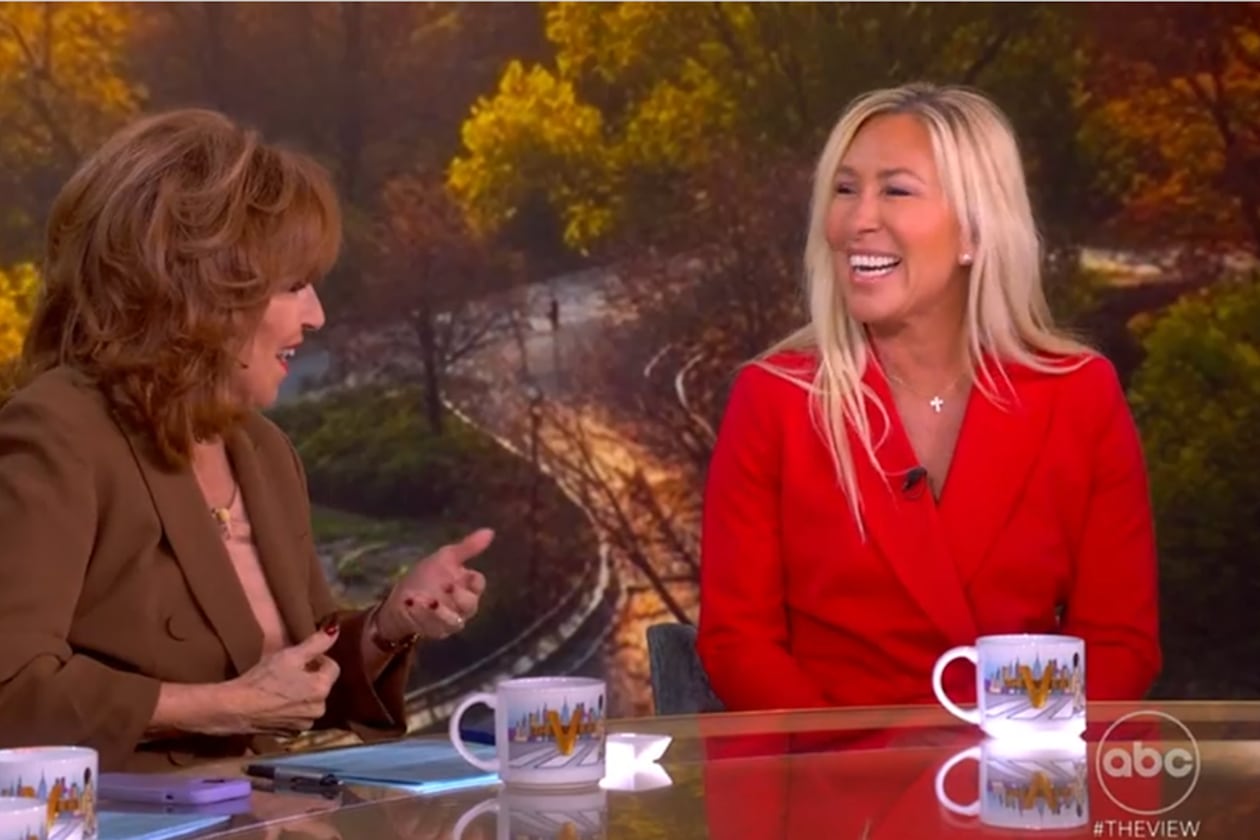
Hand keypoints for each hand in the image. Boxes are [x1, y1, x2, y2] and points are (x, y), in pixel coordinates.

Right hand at [224, 625, 341, 735]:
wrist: (236, 709)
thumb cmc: (263, 679)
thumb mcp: (290, 655)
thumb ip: (317, 642)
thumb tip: (335, 629)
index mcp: (322, 688)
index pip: (332, 666)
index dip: (317, 659)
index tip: (300, 658)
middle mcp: (319, 709)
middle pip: (322, 685)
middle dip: (309, 676)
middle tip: (288, 671)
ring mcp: (305, 724)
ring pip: (310, 701)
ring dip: (301, 693)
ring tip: (280, 686)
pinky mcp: (291, 733)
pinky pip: (298, 715)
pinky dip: (291, 708)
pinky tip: (275, 702)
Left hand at [374, 528, 492, 642]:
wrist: (402, 596)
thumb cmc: (427, 576)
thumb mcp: (446, 558)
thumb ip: (468, 547)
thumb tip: (490, 531)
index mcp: (468, 585)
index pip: (479, 583)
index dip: (472, 580)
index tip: (462, 573)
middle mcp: (464, 606)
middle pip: (471, 605)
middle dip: (458, 598)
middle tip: (445, 588)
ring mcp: (451, 621)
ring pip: (454, 621)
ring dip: (438, 611)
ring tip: (422, 599)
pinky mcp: (437, 632)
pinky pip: (435, 628)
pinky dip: (422, 616)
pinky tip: (411, 604)